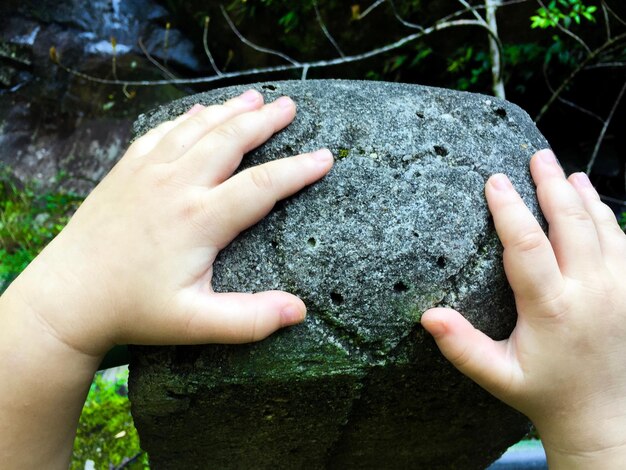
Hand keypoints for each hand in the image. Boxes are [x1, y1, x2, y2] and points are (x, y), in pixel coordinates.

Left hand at [9, 89, 333, 357]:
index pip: (262, 185)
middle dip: (266, 121)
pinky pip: (162, 132)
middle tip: (290, 106)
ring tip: (255, 98)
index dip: (298, 170)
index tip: (325, 157)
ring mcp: (148, 172)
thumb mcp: (196, 324)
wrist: (67, 297)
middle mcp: (176, 185)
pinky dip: (186, 118)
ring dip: (229, 111)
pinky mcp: (126, 171)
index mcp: (200, 219)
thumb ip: (250, 319)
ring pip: (197, 128)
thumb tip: (300, 310)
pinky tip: (199, 112)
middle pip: (231, 140)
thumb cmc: (133, 311)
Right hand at [421, 149, 625, 467]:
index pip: (527, 245)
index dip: (509, 209)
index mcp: (552, 309)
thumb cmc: (543, 392)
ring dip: (582, 195)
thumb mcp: (496, 375)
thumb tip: (428, 315)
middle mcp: (590, 291)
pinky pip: (622, 241)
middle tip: (536, 156)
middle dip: (551, 185)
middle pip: (571, 223)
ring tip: (564, 170)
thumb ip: (462, 347)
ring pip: (602, 226)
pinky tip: (593, 201)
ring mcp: (618, 289)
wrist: (603, 413)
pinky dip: (607, 215)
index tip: (494, 180)